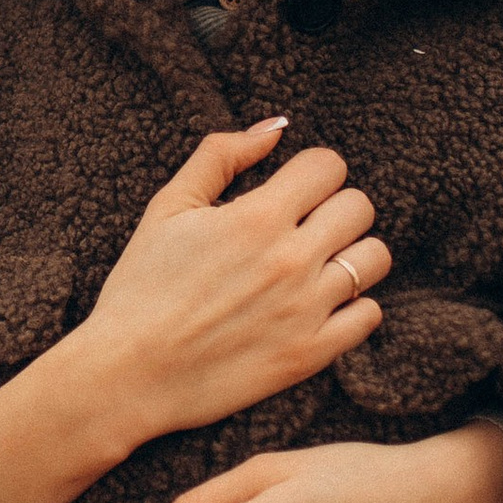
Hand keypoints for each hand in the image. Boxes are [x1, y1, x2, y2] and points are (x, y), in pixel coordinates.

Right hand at [0, 123, 390, 502]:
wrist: (128, 374)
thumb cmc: (140, 288)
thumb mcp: (167, 209)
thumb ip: (221, 156)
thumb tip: (276, 127)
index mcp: (256, 218)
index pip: (329, 166)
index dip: (310, 172)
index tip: (292, 190)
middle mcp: (291, 260)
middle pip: (360, 206)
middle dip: (334, 208)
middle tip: (304, 227)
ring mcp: (307, 309)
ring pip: (375, 258)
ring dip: (351, 254)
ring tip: (317, 265)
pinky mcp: (312, 354)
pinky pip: (370, 314)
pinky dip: (352, 306)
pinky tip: (318, 305)